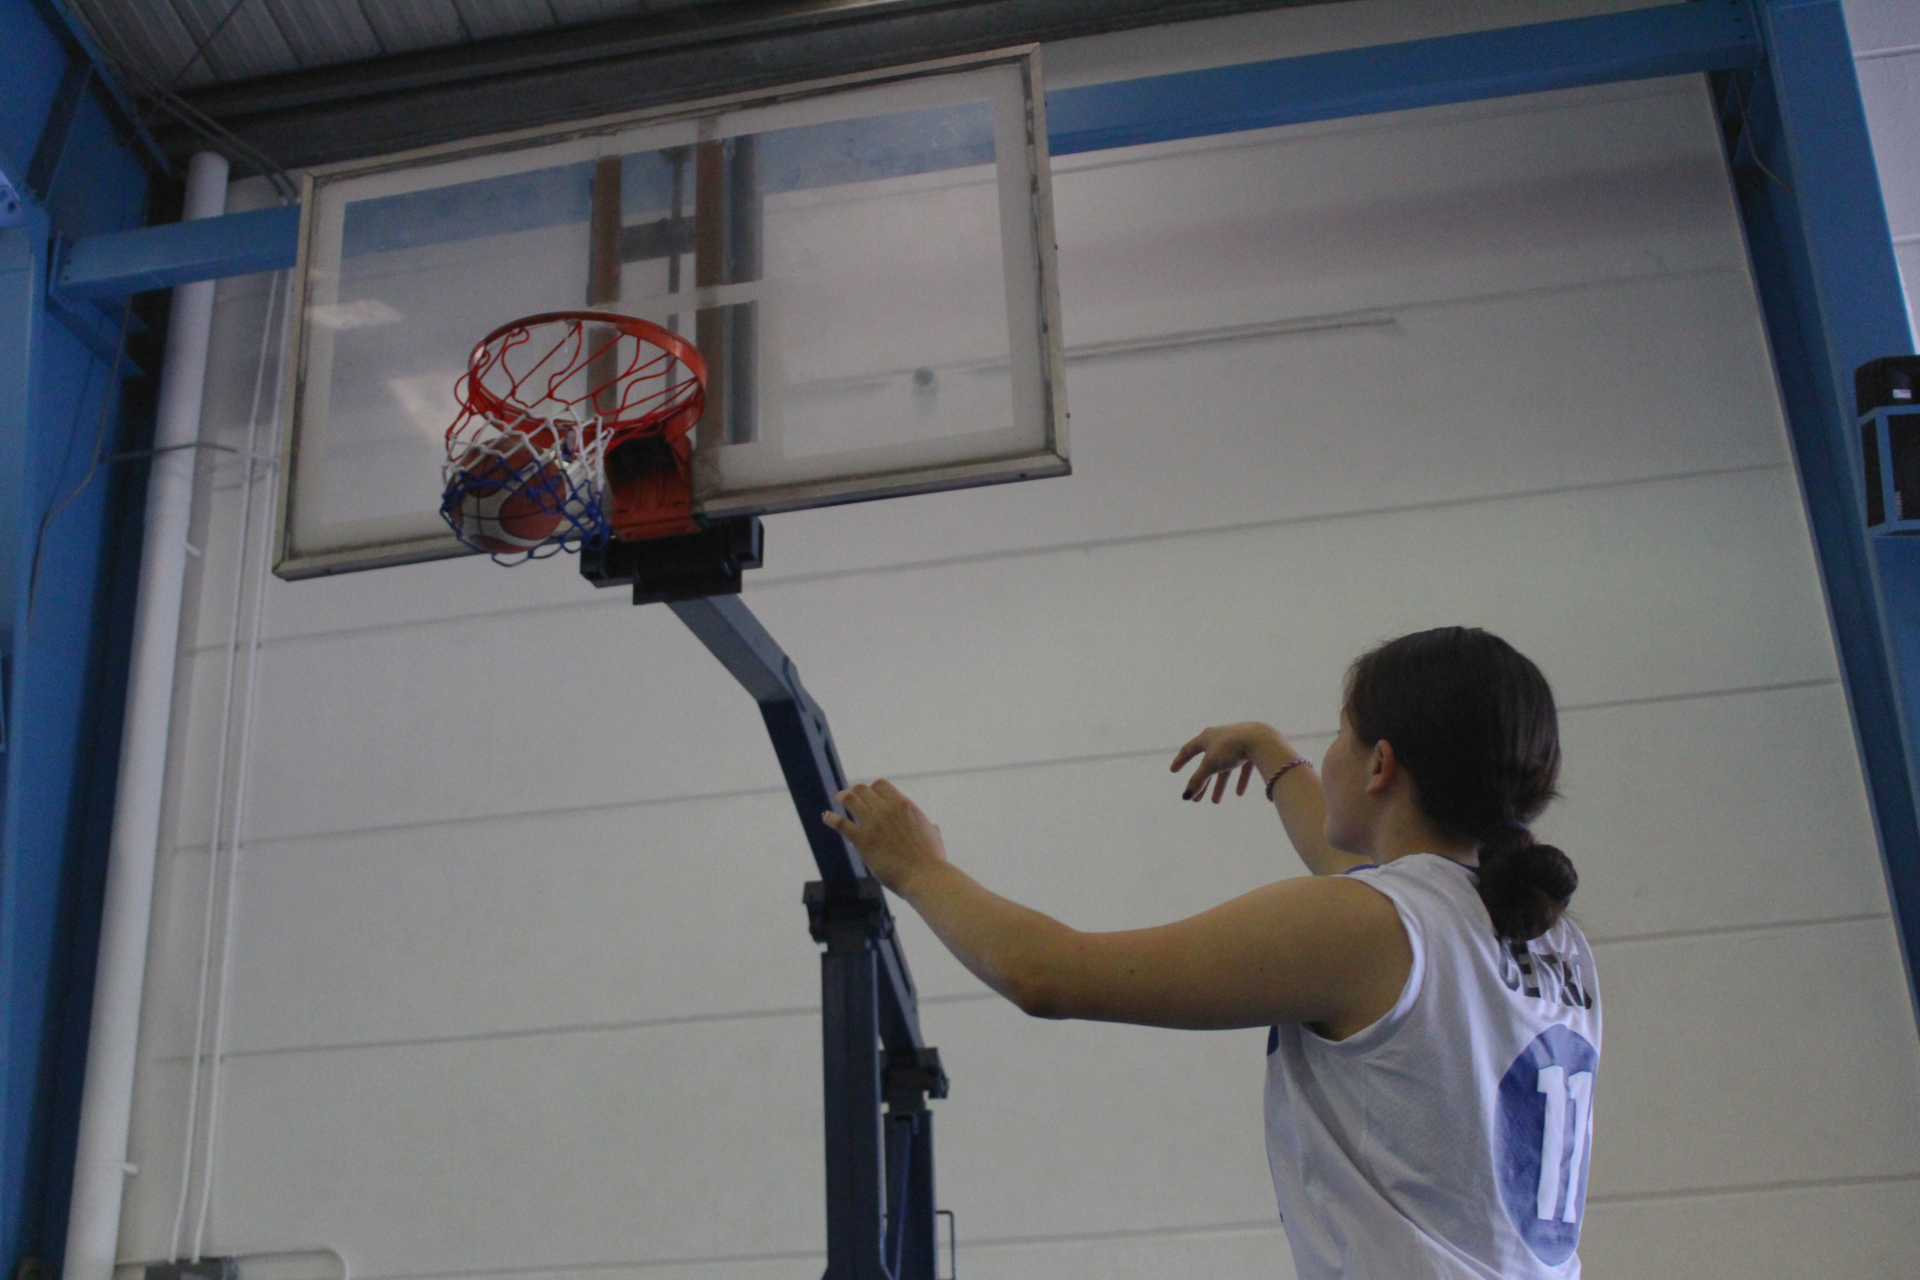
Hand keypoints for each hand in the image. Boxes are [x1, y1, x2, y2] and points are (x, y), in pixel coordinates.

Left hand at [823, 780, 948, 894]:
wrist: (925, 876)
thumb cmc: (932, 860)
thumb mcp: (933, 835)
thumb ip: (928, 826)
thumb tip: (932, 827)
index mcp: (904, 805)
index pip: (880, 785)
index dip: (871, 788)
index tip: (867, 795)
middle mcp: (887, 809)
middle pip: (862, 789)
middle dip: (854, 791)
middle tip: (848, 796)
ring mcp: (874, 824)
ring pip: (850, 800)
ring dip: (842, 797)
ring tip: (838, 799)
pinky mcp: (863, 841)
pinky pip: (841, 823)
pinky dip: (831, 818)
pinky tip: (826, 817)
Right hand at [1171, 722, 1288, 802]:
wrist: (1261, 740)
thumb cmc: (1231, 748)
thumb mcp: (1210, 765)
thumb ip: (1197, 781)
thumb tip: (1185, 796)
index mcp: (1207, 737)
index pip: (1189, 749)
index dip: (1180, 760)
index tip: (1173, 770)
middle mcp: (1220, 738)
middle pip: (1207, 764)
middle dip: (1202, 782)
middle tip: (1196, 800)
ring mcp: (1237, 743)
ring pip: (1225, 767)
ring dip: (1219, 785)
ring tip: (1216, 802)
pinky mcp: (1252, 749)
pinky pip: (1243, 767)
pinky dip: (1240, 779)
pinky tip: (1239, 793)